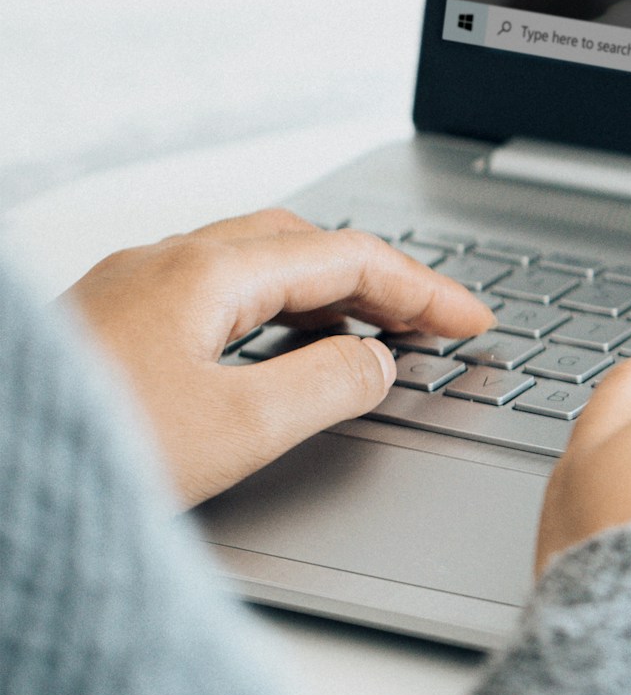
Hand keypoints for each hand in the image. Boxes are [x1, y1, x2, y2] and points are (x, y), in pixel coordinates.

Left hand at [66, 210, 496, 506]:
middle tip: (433, 321)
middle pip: (301, 244)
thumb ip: (325, 389)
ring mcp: (130, 290)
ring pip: (253, 266)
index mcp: (207, 271)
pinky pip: (214, 296)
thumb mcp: (237, 432)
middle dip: (377, 275)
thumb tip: (377, 365)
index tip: (474, 322)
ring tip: (371, 337)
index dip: (423, 290)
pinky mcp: (108, 328)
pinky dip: (274, 313)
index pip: (347, 257)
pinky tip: (276, 358)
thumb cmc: (92, 450)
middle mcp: (166, 263)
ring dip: (323, 292)